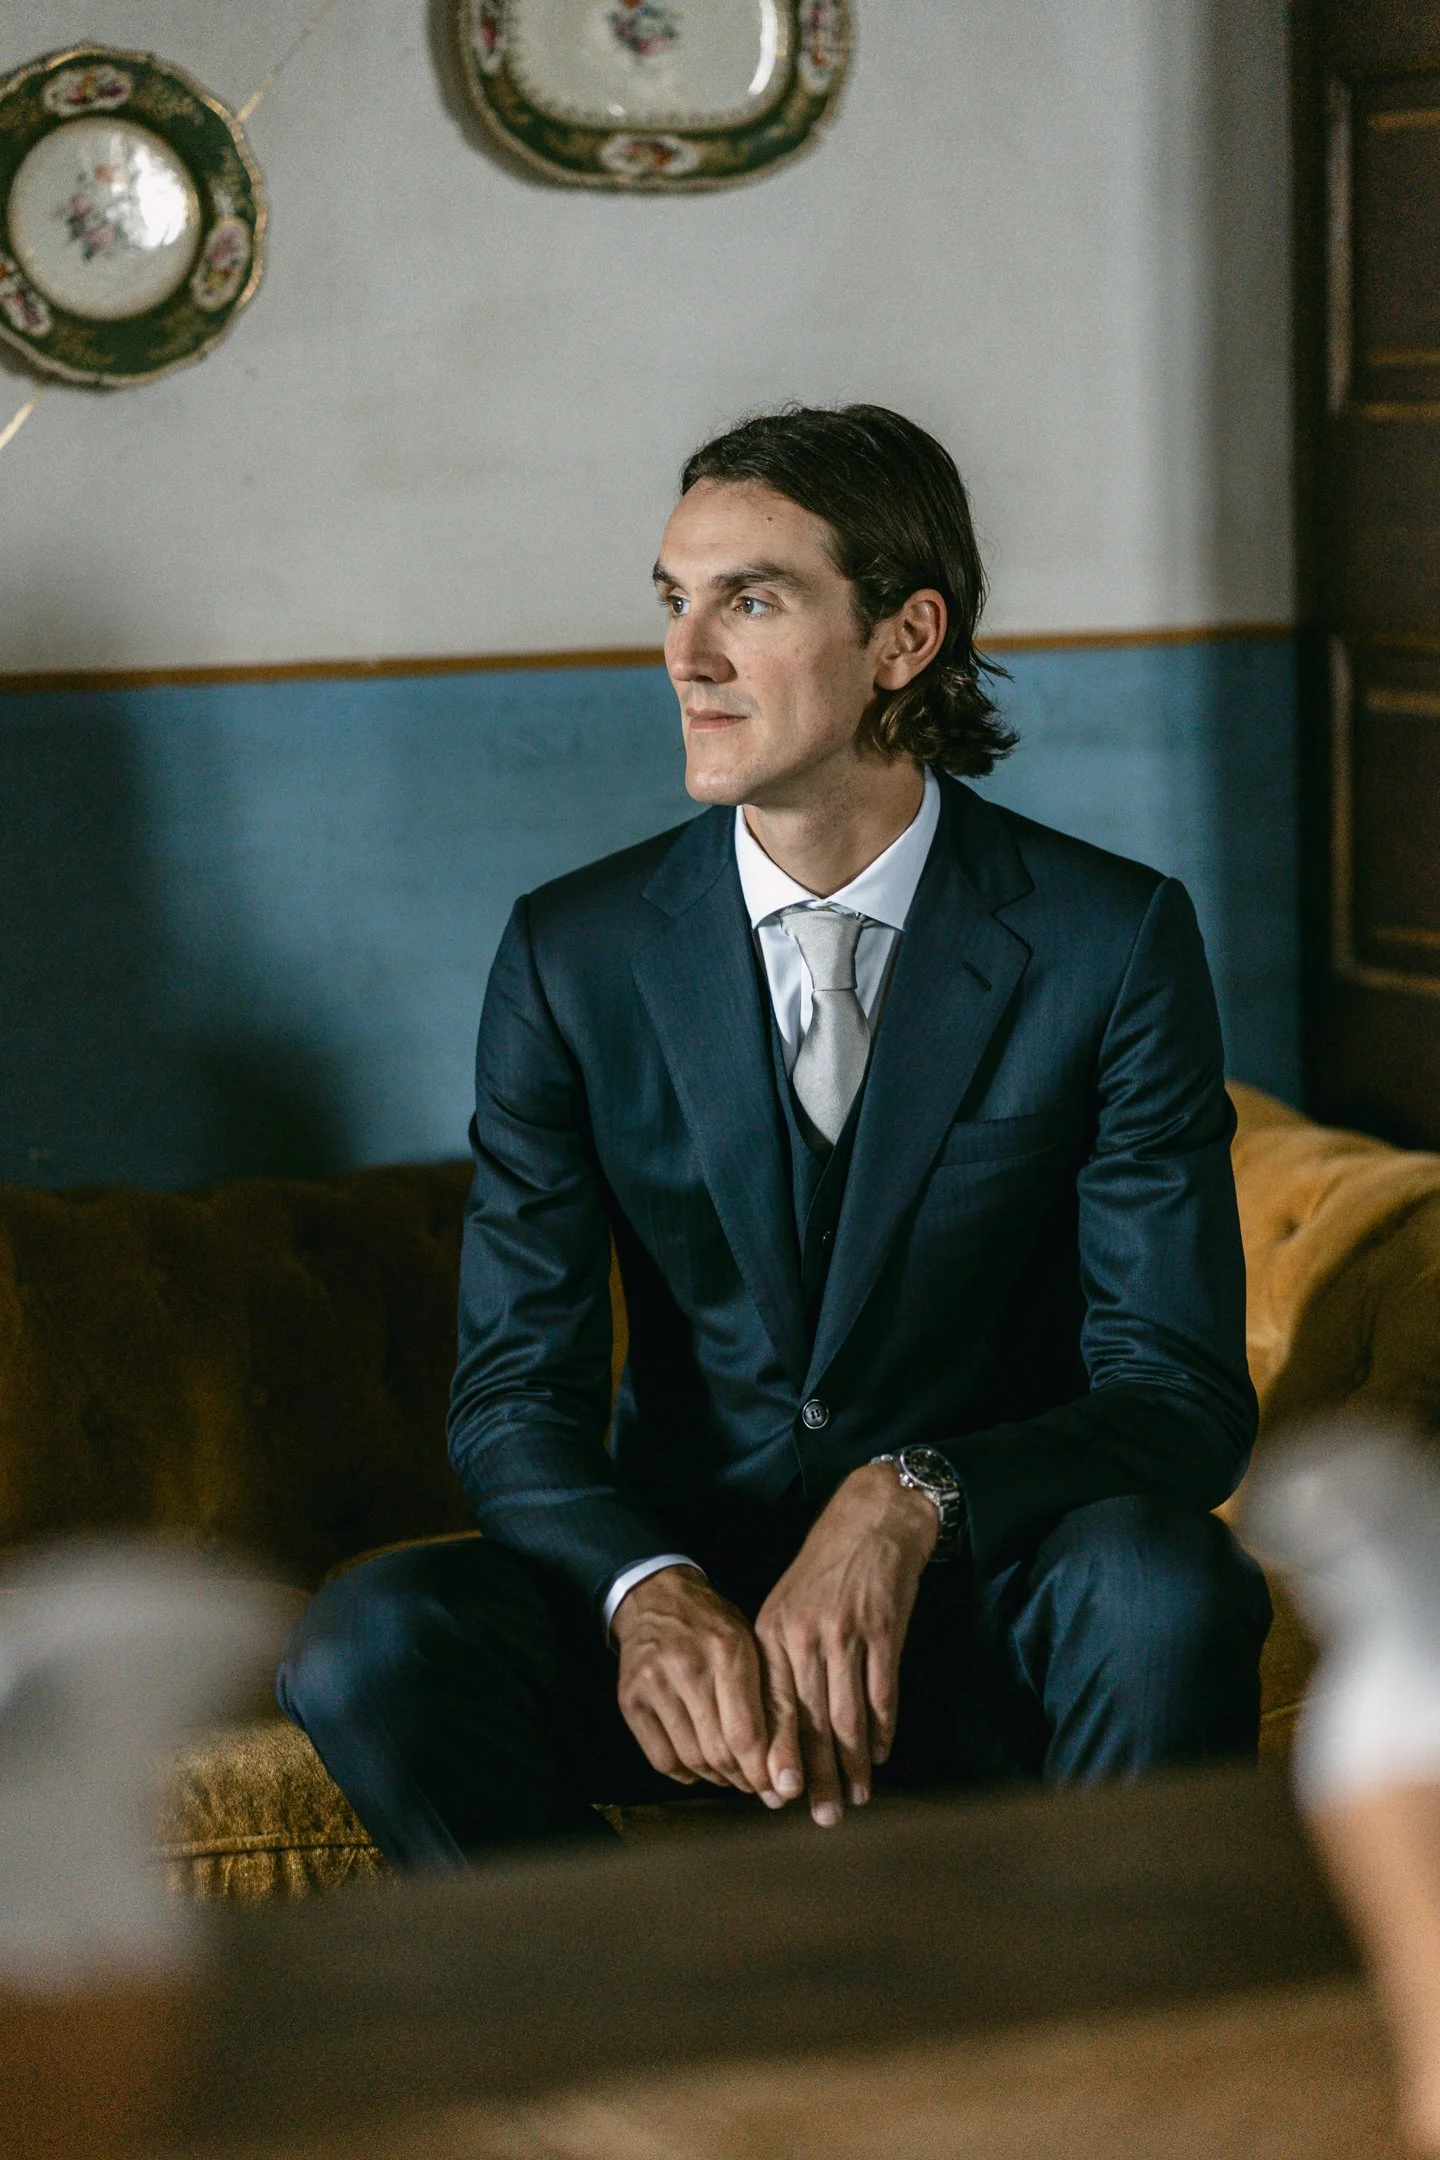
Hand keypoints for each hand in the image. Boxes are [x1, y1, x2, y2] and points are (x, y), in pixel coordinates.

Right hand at [611, 1565, 781, 1802]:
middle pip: (719, 1752)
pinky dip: (686, 1773)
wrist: (655, 1597)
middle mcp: (688, 1667)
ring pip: (691, 1760)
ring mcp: (653, 1684)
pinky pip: (662, 1760)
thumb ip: (769, 1699)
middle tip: (758, 1785)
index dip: (763, 1772)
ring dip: (717, 1778)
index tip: (777, 1788)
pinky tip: (700, 1765)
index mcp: (728, 1650)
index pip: (747, 1733)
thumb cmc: (713, 1624)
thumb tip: (782, 1767)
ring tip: (732, 1774)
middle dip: (744, 1779)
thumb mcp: (751, 1644)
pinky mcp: (629, 1699)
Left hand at [755, 1462, 936, 1826]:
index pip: (774, 1708)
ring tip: (858, 1797)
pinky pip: (883, 1692)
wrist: (869, 1522)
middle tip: (823, 1817)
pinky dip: (883, 1729)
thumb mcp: (784, 1607)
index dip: (778, 1756)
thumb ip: (779, 1663)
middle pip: (812, 1722)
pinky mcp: (884, 1631)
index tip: (779, 1798)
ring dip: (854, 1763)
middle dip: (817, 1775)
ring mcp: (847, 1635)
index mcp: (773, 1634)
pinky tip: (881, 1754)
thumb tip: (776, 1730)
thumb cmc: (822, 1570)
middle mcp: (806, 1637)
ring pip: (849, 1715)